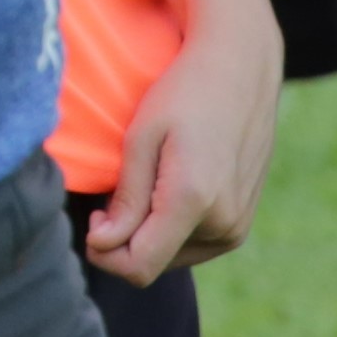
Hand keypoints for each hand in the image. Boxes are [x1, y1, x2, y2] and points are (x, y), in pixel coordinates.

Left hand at [86, 15, 281, 283]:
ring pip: (173, 256)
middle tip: (115, 193)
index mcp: (194, 200)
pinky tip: (167, 189)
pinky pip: (195, 244)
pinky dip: (171, 227)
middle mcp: (224, 224)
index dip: (105, 254)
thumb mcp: (142, 137)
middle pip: (155, 263)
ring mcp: (238, 227)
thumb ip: (127, 198)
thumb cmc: (184, 93)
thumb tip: (102, 247)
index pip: (140, 266)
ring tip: (145, 183)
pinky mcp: (242, 224)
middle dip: (125, 239)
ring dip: (149, 233)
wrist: (241, 70)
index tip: (93, 217)